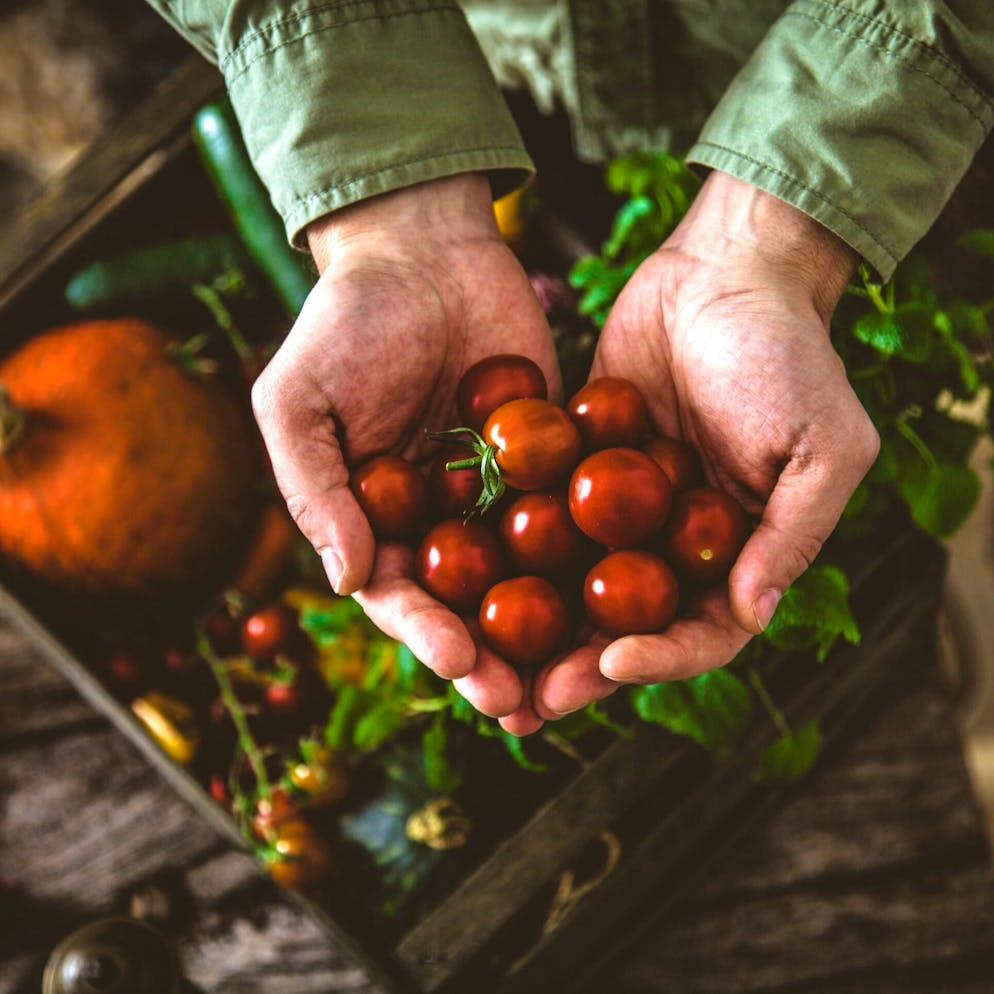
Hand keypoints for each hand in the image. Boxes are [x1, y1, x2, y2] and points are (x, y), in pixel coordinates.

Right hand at [251, 173, 560, 717]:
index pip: (400, 595)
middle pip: (469, 604)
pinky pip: (574, 512)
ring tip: (581, 677)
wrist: (423, 251)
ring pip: (528, 577)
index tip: (459, 662)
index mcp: (376, 521)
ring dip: (551, 631)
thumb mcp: (299, 401)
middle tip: (527, 703)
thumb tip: (346, 579)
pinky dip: (598, 553)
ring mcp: (500, 495)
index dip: (427, 633)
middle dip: (495, 657)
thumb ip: (315, 489)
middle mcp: (441, 521)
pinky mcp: (552, 460)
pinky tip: (630, 592)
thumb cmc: (344, 323)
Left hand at [515, 171, 878, 730]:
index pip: (703, 631)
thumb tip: (753, 614)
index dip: (661, 658)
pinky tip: (464, 576)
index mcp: (738, 552)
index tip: (611, 662)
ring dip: (535, 628)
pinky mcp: (576, 467)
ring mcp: (622, 509)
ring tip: (483, 661)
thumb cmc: (788, 353)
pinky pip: (543, 517)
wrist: (725, 271)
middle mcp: (675, 544)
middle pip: (627, 626)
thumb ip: (793, 532)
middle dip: (580, 665)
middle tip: (528, 701)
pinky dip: (509, 550)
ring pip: (576, 585)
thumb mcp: (821, 444)